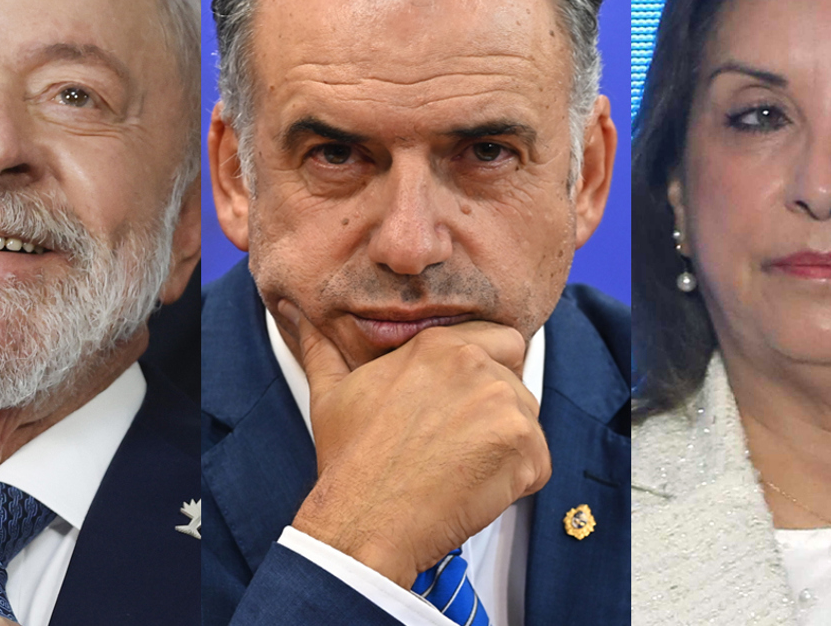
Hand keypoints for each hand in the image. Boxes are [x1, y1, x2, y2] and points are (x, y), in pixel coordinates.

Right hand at [283, 302, 550, 588]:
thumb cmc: (350, 460)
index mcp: (438, 344)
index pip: (498, 339)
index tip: (462, 406)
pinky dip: (516, 482)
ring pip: (528, 419)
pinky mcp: (524, 447)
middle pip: (517, 376)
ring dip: (505, 445)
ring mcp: (504, 404)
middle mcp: (476, 364)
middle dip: (499, 406)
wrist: (365, 518)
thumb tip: (292, 311)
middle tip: (461, 441)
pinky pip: (538, 462)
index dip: (485, 372)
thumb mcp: (331, 391)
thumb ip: (321, 345)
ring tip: (459, 468)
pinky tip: (473, 489)